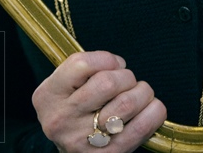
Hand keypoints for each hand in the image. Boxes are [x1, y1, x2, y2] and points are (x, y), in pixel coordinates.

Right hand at [32, 51, 166, 152]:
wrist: (69, 150)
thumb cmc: (73, 108)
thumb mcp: (65, 85)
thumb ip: (86, 70)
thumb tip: (119, 65)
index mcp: (49, 96)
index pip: (81, 64)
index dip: (107, 59)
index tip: (113, 65)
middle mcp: (62, 119)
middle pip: (107, 83)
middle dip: (127, 76)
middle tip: (127, 81)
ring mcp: (83, 141)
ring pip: (126, 103)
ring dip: (142, 92)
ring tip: (139, 94)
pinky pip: (140, 127)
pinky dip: (153, 111)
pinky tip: (150, 107)